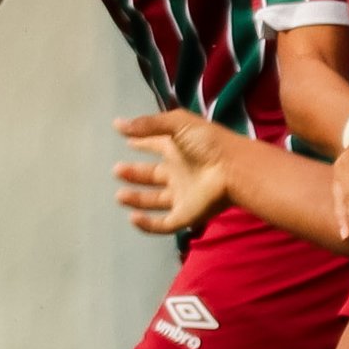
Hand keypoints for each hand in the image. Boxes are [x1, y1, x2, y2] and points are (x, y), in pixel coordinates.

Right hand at [114, 111, 231, 235]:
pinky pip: (163, 225)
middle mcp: (179, 173)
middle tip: (116, 170)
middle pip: (153, 175)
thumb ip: (148, 124)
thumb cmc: (207, 142)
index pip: (156, 146)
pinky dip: (147, 225)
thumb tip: (117, 124)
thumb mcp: (177, 124)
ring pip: (155, 201)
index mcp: (178, 150)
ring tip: (119, 195)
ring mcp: (183, 196)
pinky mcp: (186, 215)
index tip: (127, 140)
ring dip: (136, 199)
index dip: (142, 143)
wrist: (233, 168)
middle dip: (134, 173)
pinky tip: (133, 218)